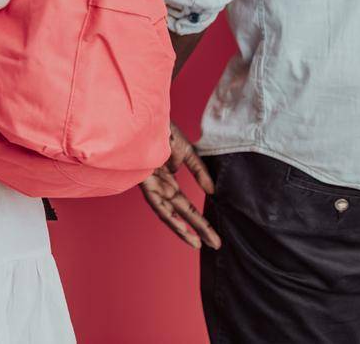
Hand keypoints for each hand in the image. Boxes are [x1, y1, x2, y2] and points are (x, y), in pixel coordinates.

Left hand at [138, 121, 220, 249]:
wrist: (145, 115)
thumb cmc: (161, 129)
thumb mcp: (186, 151)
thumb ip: (198, 171)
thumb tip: (210, 191)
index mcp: (166, 178)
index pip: (183, 205)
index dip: (199, 220)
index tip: (214, 235)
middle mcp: (158, 184)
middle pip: (179, 211)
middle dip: (198, 229)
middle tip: (216, 244)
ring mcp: (150, 184)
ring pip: (167, 212)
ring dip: (184, 229)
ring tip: (199, 243)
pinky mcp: (144, 180)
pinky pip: (157, 203)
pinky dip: (170, 217)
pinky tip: (182, 229)